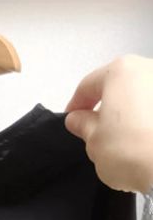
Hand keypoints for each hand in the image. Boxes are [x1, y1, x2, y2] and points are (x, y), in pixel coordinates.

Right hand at [63, 54, 152, 193]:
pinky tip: (144, 141)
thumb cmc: (136, 150)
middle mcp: (147, 69)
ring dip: (129, 113)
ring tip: (124, 140)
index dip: (75, 105)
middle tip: (95, 132)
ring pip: (140, 95)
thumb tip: (78, 119)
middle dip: (104, 107)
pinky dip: (148, 120)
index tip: (72, 119)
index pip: (87, 86)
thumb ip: (83, 126)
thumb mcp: (94, 142)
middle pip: (117, 86)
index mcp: (120, 72)